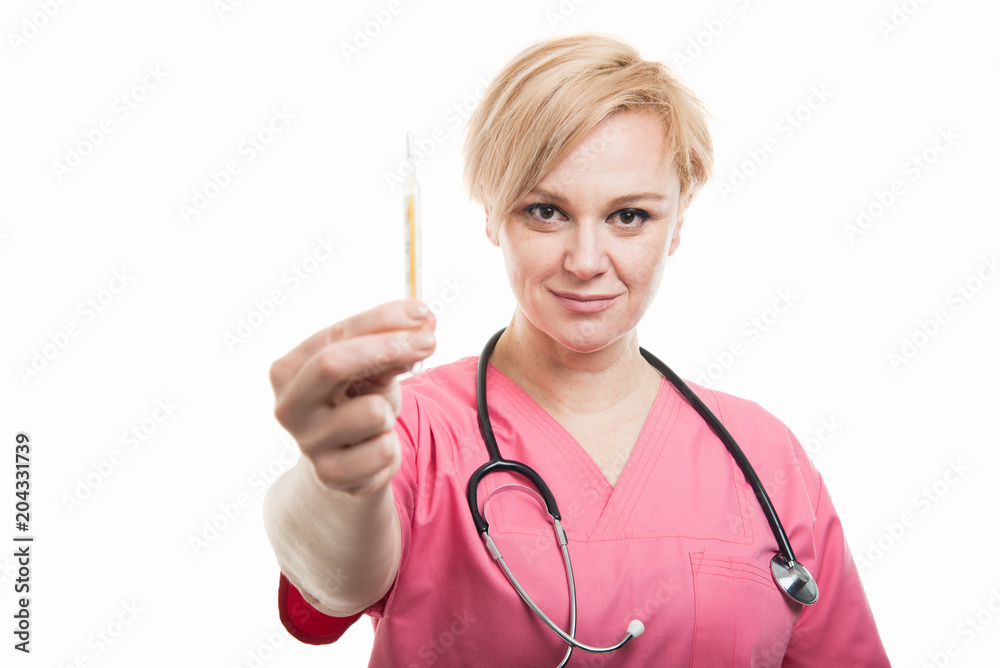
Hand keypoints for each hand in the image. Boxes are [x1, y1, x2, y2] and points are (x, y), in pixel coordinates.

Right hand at [269, 299, 435, 495]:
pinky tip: (376, 448)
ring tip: (379, 420)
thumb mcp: (370, 371)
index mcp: (290, 369)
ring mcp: (307, 443)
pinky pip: (383, 449)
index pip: (337, 334)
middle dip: (388, 347)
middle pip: (333, 363)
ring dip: (390, 410)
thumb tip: (423, 322)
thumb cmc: (356, 404)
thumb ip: (391, 348)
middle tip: (429, 342)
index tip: (422, 313)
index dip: (383, 319)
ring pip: (372, 412)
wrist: (346, 465)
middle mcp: (290, 405)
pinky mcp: (331, 474)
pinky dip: (392, 446)